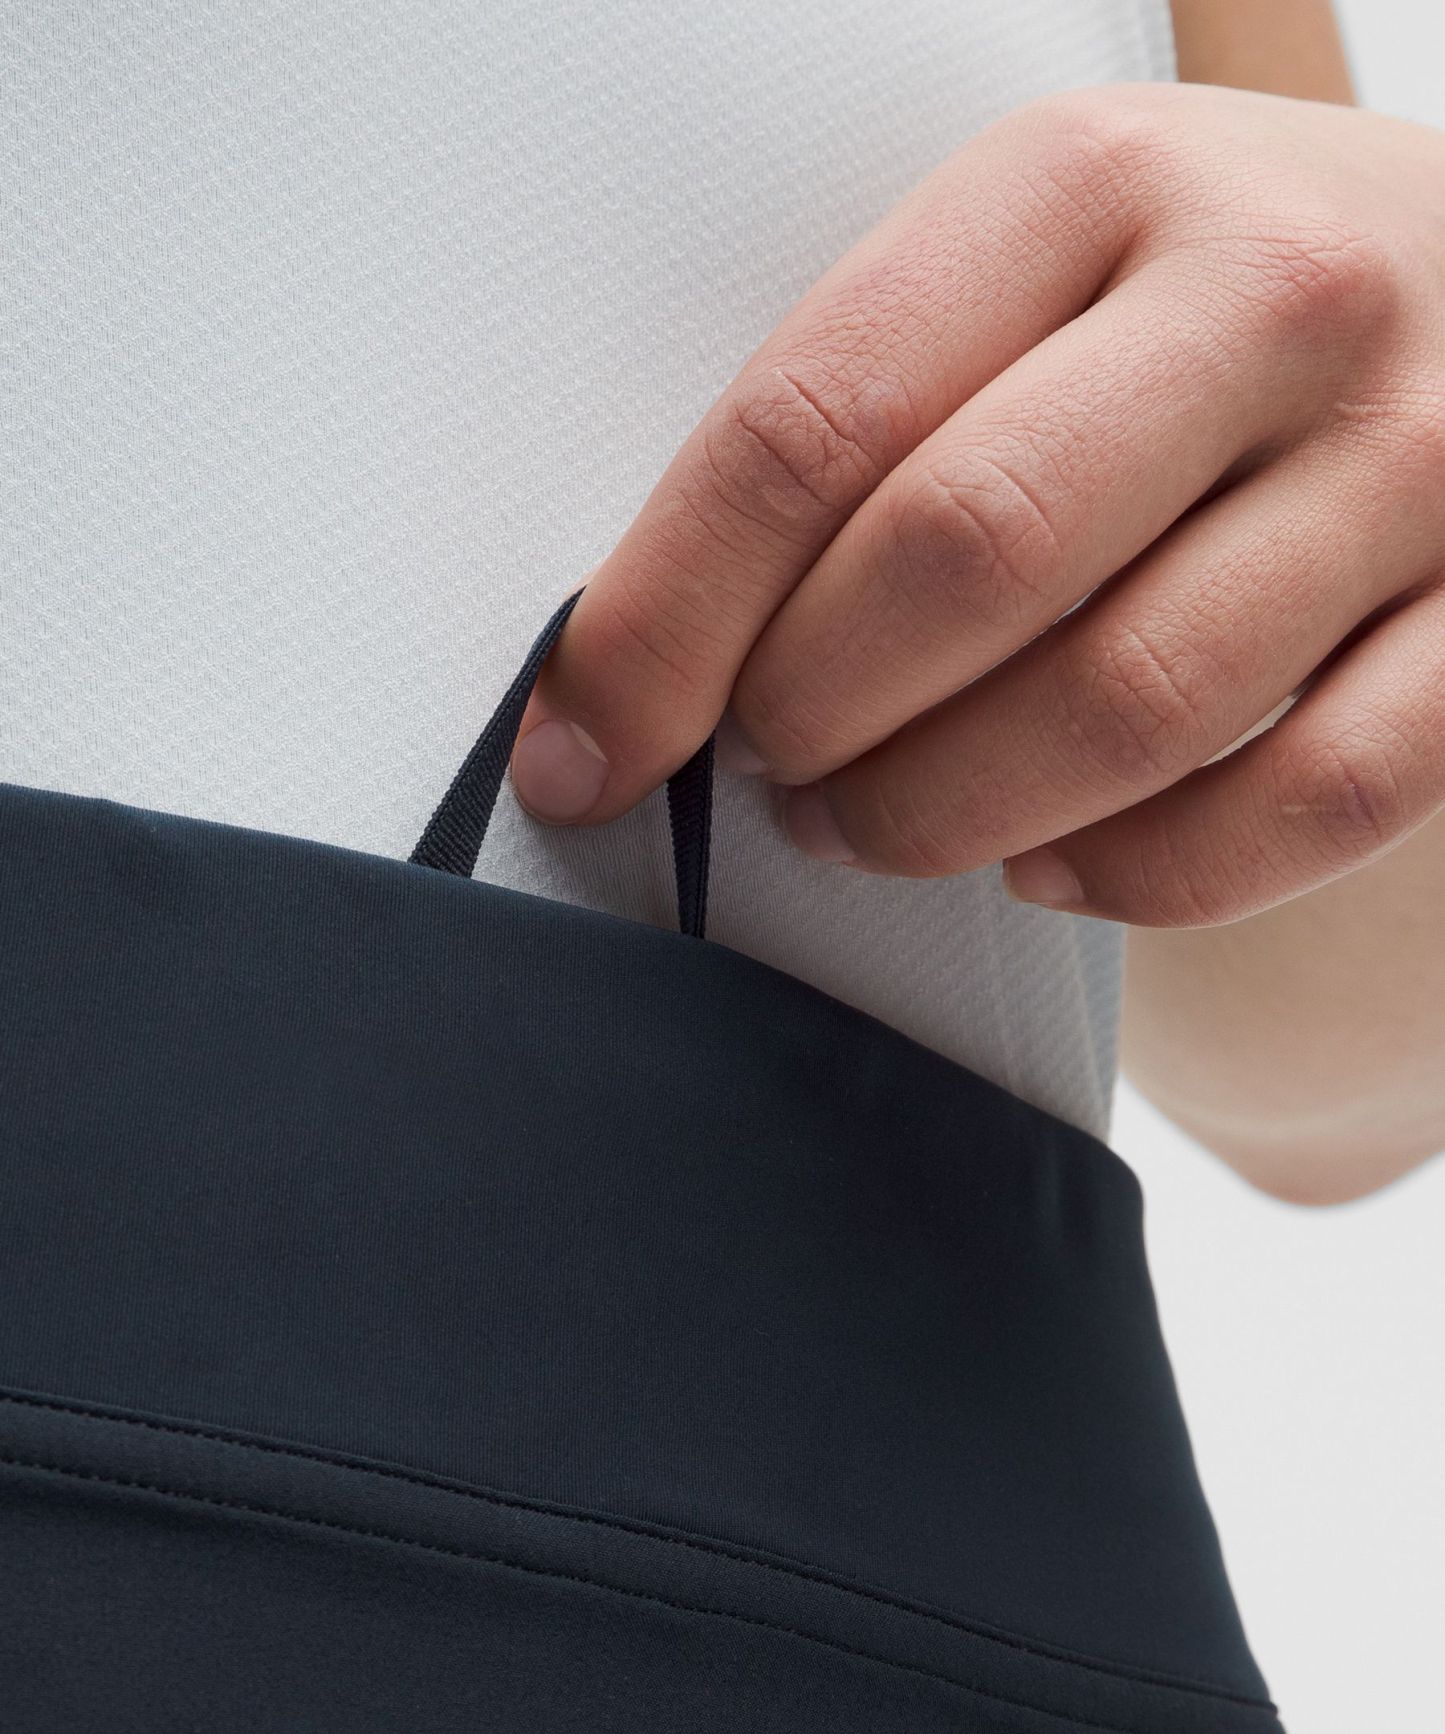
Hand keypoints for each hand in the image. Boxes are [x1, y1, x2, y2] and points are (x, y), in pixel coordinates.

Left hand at [508, 83, 1444, 926]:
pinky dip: (1137, 874)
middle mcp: (1272, 298)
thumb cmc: (1194, 299)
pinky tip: (1047, 862)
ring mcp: (1412, 464)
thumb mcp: (1024, 268)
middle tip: (770, 761)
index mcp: (1091, 185)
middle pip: (966, 561)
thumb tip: (658, 653)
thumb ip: (868, 416)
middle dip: (811, 715)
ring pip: (1127, 706)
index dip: (666, 619)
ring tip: (872, 823)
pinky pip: (1301, 805)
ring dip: (945, 813)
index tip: (587, 741)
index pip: (814, 424)